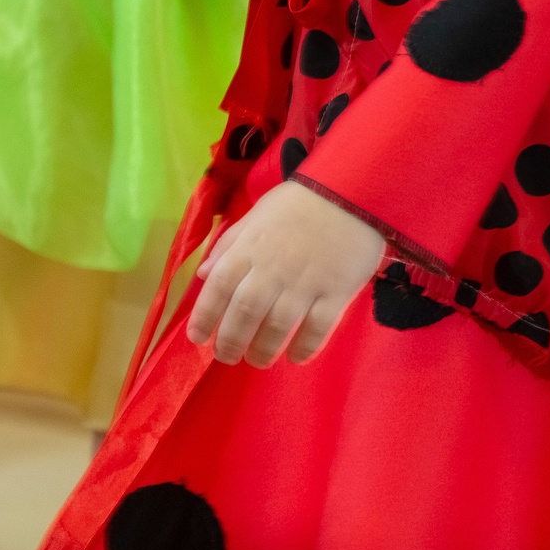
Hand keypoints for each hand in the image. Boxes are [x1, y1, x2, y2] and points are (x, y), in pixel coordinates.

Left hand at [186, 179, 386, 368]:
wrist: (351, 190)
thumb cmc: (299, 203)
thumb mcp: (257, 214)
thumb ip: (229, 245)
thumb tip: (204, 275)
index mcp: (251, 247)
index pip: (219, 287)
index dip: (204, 317)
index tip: (198, 338)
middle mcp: (274, 268)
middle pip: (245, 313)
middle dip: (231, 342)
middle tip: (227, 356)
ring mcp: (306, 282)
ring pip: (278, 327)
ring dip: (263, 350)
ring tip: (257, 359)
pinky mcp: (337, 291)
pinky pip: (318, 328)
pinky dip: (304, 347)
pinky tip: (296, 357)